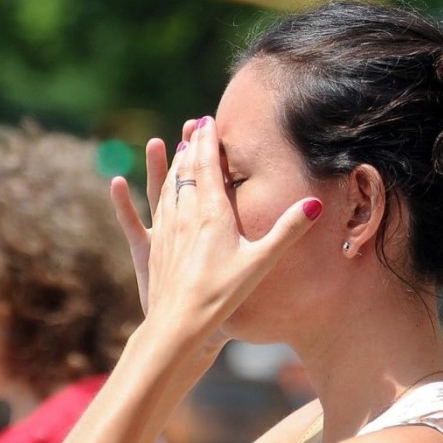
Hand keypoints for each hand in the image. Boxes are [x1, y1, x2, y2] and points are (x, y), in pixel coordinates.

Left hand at [110, 116, 322, 346]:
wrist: (180, 323)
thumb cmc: (223, 294)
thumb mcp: (261, 262)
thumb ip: (287, 231)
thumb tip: (314, 204)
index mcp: (212, 213)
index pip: (208, 166)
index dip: (208, 141)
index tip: (208, 120)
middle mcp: (185, 214)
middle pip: (186, 170)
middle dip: (192, 146)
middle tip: (195, 126)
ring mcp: (166, 230)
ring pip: (167, 187)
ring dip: (172, 164)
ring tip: (176, 147)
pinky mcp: (153, 248)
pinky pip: (145, 213)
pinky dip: (140, 194)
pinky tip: (128, 184)